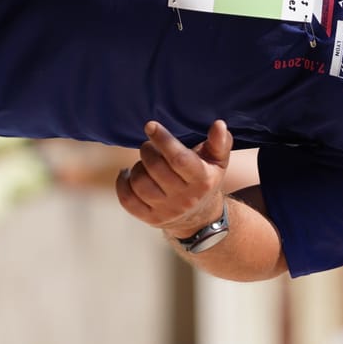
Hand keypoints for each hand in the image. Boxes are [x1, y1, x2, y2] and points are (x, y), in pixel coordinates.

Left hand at [115, 120, 233, 235]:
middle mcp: (185, 198)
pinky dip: (123, 183)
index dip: (163, 140)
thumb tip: (219, 125)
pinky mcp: (151, 219)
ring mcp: (167, 211)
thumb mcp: (218, 162)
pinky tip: (128, 175)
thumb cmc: (205, 179)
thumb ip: (219, 142)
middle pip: (155, 168)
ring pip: (140, 183)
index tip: (150, 126)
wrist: (199, 218)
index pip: (179, 159)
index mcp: (202, 180)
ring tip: (144, 163)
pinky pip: (127, 200)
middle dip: (147, 150)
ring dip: (137, 167)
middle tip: (149, 146)